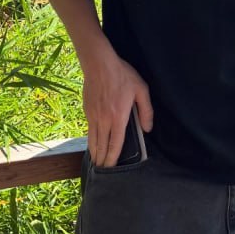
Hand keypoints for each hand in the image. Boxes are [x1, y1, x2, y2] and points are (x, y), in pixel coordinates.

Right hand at [81, 46, 153, 166]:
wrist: (99, 64)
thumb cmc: (122, 75)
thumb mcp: (141, 89)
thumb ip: (146, 110)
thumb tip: (147, 129)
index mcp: (118, 117)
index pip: (115, 144)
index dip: (113, 158)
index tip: (111, 167)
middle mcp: (104, 120)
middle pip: (101, 146)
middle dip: (102, 160)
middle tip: (103, 170)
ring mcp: (93, 116)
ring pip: (92, 140)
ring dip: (94, 153)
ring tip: (97, 161)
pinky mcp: (87, 110)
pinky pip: (89, 130)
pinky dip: (90, 140)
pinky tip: (93, 143)